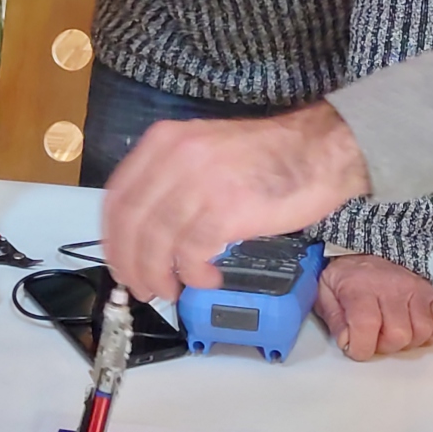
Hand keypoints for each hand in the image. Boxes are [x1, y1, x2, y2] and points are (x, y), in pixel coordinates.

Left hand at [103, 100, 372, 302]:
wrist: (319, 150)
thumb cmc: (268, 156)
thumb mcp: (206, 150)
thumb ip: (173, 179)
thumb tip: (147, 230)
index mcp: (165, 141)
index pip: (117, 198)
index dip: (113, 239)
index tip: (120, 263)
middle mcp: (176, 157)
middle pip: (131, 225)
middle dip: (130, 265)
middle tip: (142, 288)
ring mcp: (200, 182)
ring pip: (156, 243)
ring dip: (160, 276)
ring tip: (174, 289)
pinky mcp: (226, 209)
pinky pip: (192, 253)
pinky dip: (194, 275)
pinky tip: (208, 279)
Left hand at [314, 253, 432, 360]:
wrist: (365, 250)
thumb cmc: (345, 277)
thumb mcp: (324, 293)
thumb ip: (334, 320)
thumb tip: (347, 342)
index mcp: (360, 287)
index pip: (366, 326)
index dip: (361, 348)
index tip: (356, 348)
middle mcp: (391, 286)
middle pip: (398, 335)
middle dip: (384, 346)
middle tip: (375, 337)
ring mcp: (414, 288)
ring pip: (422, 332)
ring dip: (407, 341)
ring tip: (392, 331)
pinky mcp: (430, 292)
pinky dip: (430, 333)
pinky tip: (413, 328)